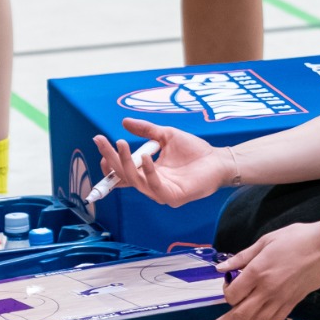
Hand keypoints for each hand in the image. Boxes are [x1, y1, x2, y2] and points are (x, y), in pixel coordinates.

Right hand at [92, 119, 231, 207]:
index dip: (109, 161)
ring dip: (125, 163)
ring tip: (121, 144)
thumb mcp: (166, 135)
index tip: (101, 143)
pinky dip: (149, 171)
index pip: (123, 171)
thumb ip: (146, 130)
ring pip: (136, 181)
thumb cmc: (194, 151)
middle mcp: (151, 185)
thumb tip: (124, 122)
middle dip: (111, 158)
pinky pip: (155, 186)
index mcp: (148, 173)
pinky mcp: (172, 197)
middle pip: (124, 175)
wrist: (218, 160)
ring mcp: (160, 193)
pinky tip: (145, 156)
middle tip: (101, 141)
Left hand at [207, 220, 319, 319]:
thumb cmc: (296, 238)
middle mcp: (267, 290)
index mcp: (257, 272)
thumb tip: (221, 268)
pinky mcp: (292, 302)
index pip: (233, 294)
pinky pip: (275, 319)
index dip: (226, 293)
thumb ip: (243, 256)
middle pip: (240, 314)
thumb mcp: (266, 240)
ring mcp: (280, 299)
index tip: (227, 285)